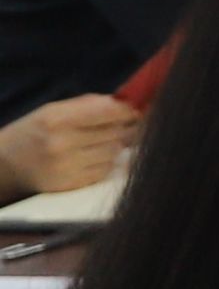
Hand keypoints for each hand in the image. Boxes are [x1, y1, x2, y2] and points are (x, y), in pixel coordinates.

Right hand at [0, 96, 138, 200]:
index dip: (127, 111)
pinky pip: (106, 171)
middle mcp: (61, 144)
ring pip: (115, 153)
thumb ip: (90, 105)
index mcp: (56, 119)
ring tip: (99, 142)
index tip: (135, 109)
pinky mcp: (72, 185)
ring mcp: (67, 167)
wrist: (7, 164)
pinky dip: (106, 163)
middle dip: (122, 128)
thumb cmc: (35, 131)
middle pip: (116, 133)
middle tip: (119, 125)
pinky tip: (92, 158)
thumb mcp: (53, 110)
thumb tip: (127, 103)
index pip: (108, 112)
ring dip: (115, 146)